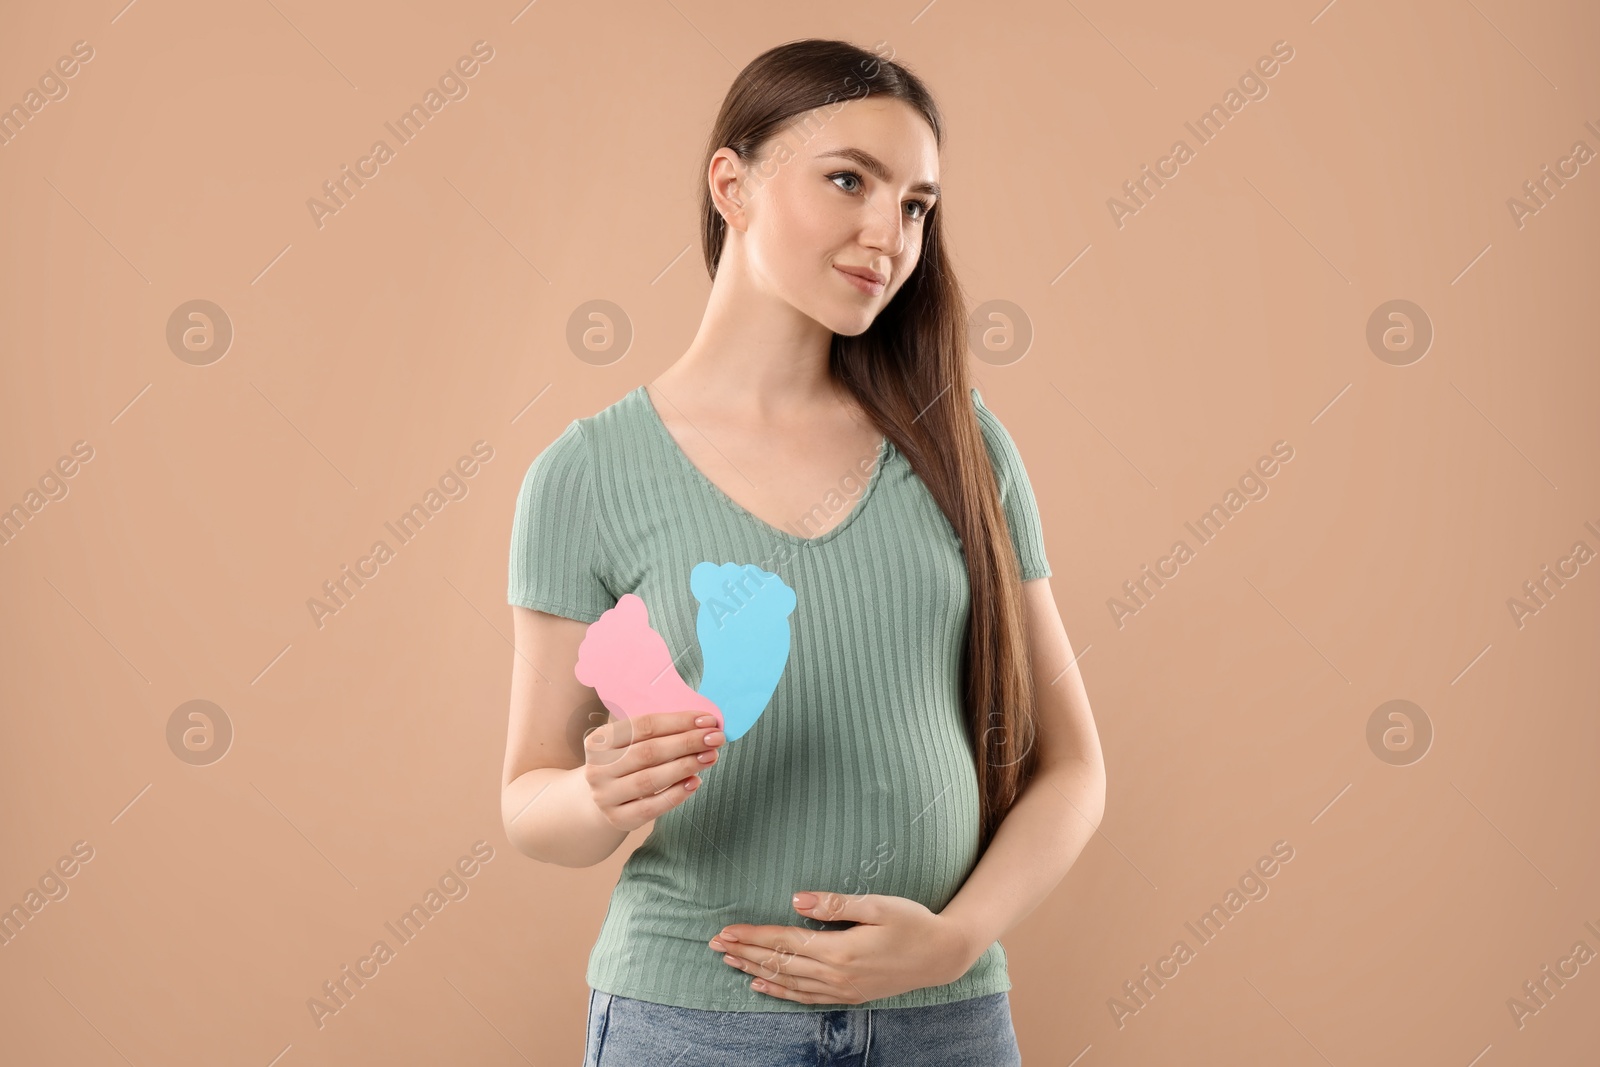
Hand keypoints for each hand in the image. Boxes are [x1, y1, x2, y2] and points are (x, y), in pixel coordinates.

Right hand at [582, 711, 723, 831]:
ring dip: (685, 766)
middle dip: (687, 742)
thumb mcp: (632, 743)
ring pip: (650, 779)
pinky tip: (695, 782)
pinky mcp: (618, 818)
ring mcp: (605, 795)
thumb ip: (660, 733)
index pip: (643, 726)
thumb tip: (703, 725)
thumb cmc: (627, 762)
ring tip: (710, 756)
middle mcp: (597, 768)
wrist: (605, 798)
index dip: (678, 722)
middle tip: (715, 738)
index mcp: (599, 740)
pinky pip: (652, 807)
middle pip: (648, 752)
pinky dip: (676, 794)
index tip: (707, 720)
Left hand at [708, 892, 976, 1004]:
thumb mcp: (878, 905)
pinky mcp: (849, 994)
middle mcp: (836, 974)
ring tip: (729, 961)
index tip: (726, 930)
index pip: (784, 942)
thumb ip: (836, 904)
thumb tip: (797, 899)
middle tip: (714, 943)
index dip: (753, 936)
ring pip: (787, 982)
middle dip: (744, 952)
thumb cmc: (913, 923)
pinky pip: (805, 996)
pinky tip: (762, 984)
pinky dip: (779, 991)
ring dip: (755, 969)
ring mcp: (842, 988)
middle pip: (779, 963)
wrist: (942, 956)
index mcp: (840, 950)